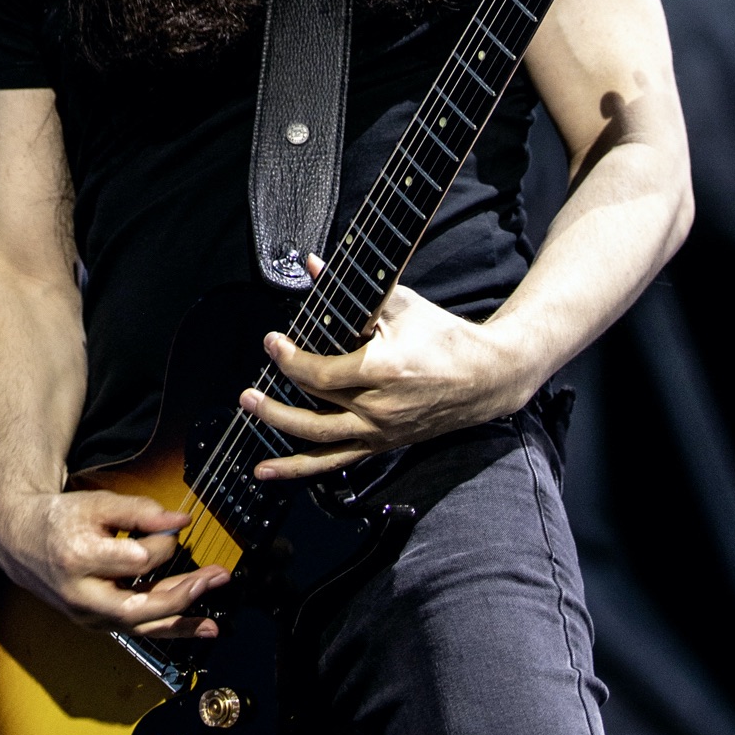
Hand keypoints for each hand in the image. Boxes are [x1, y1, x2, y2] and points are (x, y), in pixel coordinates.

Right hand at [0, 488, 229, 636]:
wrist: (22, 542)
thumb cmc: (62, 519)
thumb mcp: (97, 504)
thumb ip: (140, 511)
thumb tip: (181, 521)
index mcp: (78, 558)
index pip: (135, 560)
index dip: (161, 543)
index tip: (171, 528)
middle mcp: (80, 595)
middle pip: (138, 605)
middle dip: (181, 594)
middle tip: (214, 578)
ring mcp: (87, 615)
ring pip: (140, 625)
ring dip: (181, 621)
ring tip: (215, 622)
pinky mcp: (96, 623)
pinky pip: (137, 631)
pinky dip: (169, 629)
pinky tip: (199, 627)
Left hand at [239, 268, 537, 481]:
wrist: (487, 377)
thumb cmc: (444, 336)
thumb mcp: (401, 304)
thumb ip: (352, 288)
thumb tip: (312, 263)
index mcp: (385, 371)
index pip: (323, 374)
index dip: (291, 359)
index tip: (272, 342)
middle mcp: (380, 408)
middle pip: (315, 409)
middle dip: (275, 402)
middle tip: (247, 393)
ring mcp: (382, 431)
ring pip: (321, 444)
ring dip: (281, 438)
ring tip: (251, 424)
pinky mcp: (384, 444)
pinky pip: (336, 461)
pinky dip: (300, 469)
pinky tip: (270, 471)